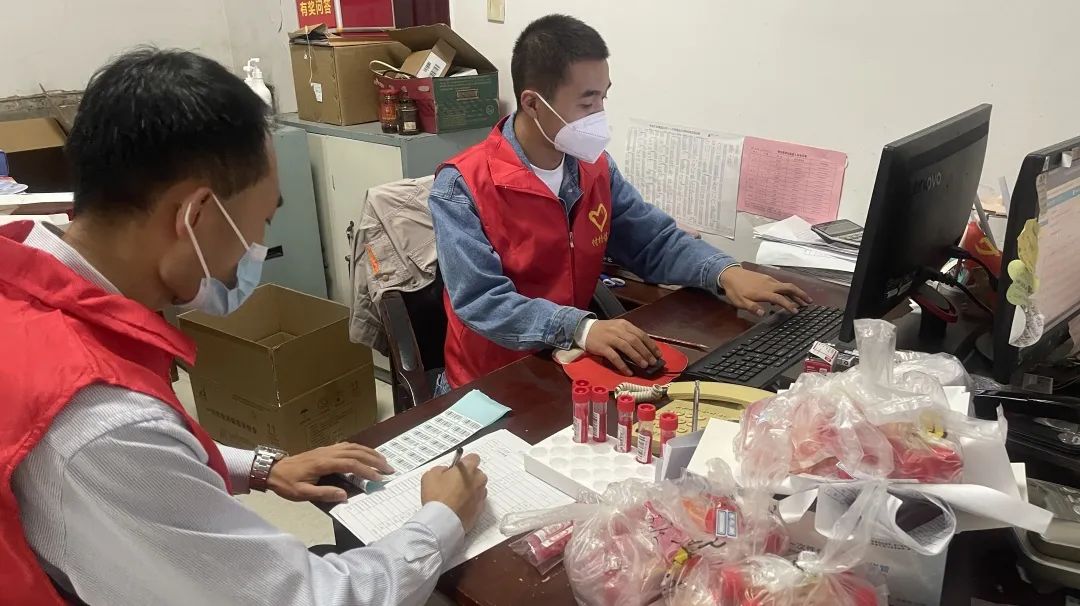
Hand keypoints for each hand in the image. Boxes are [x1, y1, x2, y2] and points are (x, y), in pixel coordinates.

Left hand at [267, 443, 393, 502]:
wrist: (272, 470)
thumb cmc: (287, 484)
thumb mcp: (302, 494)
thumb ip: (324, 494)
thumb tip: (344, 495)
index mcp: (324, 463)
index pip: (351, 464)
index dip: (367, 471)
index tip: (379, 479)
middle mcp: (328, 452)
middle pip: (357, 452)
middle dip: (375, 460)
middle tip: (389, 469)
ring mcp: (327, 449)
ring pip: (353, 447)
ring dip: (370, 452)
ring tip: (383, 461)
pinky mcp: (325, 449)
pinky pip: (347, 446)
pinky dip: (360, 449)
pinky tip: (365, 454)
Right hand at [421, 453, 487, 531]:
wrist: (442, 521)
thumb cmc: (438, 498)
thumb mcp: (430, 475)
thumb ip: (440, 468)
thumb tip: (444, 471)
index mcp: (469, 469)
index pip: (473, 457)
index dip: (464, 462)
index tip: (457, 467)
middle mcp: (478, 481)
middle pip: (477, 474)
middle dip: (467, 477)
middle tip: (453, 483)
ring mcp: (480, 496)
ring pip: (477, 488)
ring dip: (469, 490)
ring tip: (454, 497)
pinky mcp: (480, 509)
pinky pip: (476, 502)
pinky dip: (469, 503)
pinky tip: (457, 506)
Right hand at [584, 319, 662, 375]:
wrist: (584, 329)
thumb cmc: (604, 331)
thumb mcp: (618, 328)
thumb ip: (630, 336)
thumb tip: (645, 350)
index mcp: (624, 325)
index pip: (641, 334)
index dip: (651, 345)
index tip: (658, 354)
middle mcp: (618, 330)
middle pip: (635, 341)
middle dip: (646, 352)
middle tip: (653, 362)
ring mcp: (610, 338)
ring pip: (627, 347)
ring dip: (637, 357)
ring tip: (645, 366)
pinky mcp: (602, 347)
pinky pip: (614, 357)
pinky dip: (623, 365)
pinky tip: (629, 372)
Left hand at [719, 266, 811, 315]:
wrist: (729, 274)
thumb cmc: (735, 290)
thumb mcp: (740, 302)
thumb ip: (752, 307)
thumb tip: (762, 314)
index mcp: (764, 292)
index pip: (780, 299)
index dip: (789, 305)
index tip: (796, 312)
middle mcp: (769, 284)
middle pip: (789, 287)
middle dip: (801, 294)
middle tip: (809, 302)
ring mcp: (769, 280)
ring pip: (786, 285)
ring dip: (796, 292)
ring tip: (803, 300)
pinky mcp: (767, 278)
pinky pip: (781, 284)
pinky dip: (787, 290)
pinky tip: (787, 296)